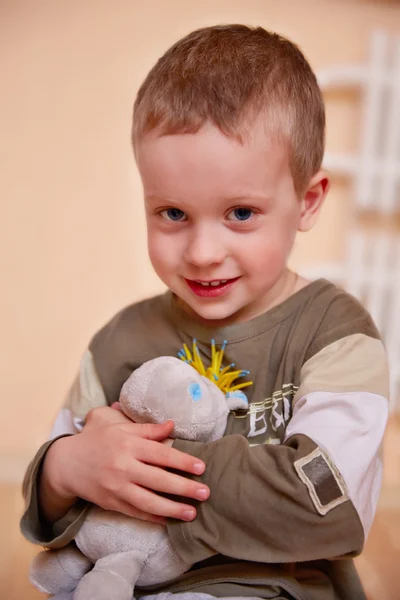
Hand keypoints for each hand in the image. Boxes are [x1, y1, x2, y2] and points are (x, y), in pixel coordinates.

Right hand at [42, 407, 208, 524]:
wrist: (66, 463)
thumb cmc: (97, 440)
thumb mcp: (120, 428)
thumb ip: (147, 429)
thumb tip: (172, 426)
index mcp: (128, 444)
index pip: (161, 453)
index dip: (182, 461)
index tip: (201, 467)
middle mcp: (123, 466)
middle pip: (158, 479)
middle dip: (184, 487)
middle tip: (205, 492)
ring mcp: (117, 487)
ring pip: (148, 501)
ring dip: (172, 509)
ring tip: (192, 512)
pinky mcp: (111, 502)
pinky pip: (135, 513)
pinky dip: (153, 518)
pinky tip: (169, 520)